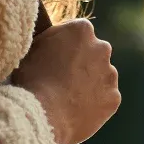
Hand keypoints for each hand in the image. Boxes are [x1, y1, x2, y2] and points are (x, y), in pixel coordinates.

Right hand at [11, 19, 120, 143]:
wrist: (42, 113)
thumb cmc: (30, 79)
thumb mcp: (32, 48)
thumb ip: (49, 41)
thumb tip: (51, 43)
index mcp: (81, 29)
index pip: (77, 34)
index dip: (64, 47)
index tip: (54, 60)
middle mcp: (102, 47)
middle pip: (93, 53)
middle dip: (82, 63)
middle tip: (62, 80)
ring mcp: (110, 74)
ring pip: (101, 76)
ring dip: (89, 83)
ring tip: (67, 98)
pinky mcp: (114, 98)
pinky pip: (105, 99)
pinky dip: (94, 104)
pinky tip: (76, 111)